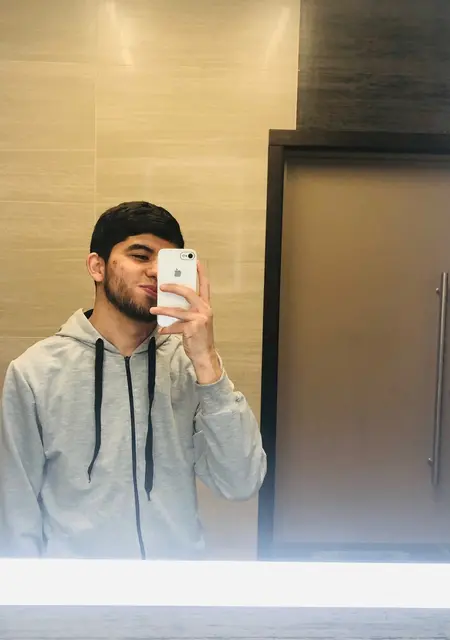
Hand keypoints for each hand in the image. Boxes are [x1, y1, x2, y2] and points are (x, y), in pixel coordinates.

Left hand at [149, 261, 221, 383]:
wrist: (204, 354)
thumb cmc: (198, 336)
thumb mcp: (196, 320)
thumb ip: (187, 309)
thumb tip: (170, 301)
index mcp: (206, 305)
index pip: (205, 285)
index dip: (201, 272)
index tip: (196, 261)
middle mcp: (205, 309)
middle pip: (188, 292)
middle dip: (173, 286)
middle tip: (161, 285)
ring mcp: (200, 319)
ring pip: (177, 310)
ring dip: (162, 310)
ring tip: (153, 310)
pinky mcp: (193, 328)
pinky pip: (175, 325)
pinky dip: (167, 328)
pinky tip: (162, 330)